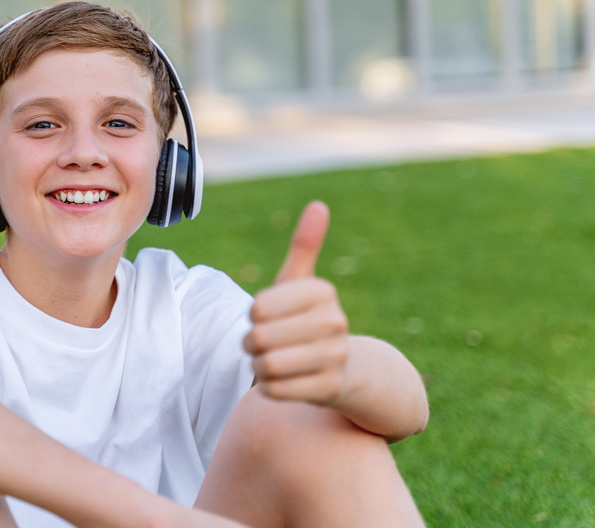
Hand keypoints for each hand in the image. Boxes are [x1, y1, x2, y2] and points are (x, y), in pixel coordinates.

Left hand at [242, 201, 349, 405]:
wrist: (342, 369)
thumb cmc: (306, 320)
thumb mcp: (301, 283)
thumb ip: (305, 245)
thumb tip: (319, 205)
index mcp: (322, 291)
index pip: (258, 307)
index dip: (253, 316)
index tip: (268, 318)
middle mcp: (334, 322)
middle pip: (259, 337)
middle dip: (252, 344)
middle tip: (265, 344)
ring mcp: (334, 357)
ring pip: (266, 365)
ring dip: (260, 366)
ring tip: (272, 361)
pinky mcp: (328, 389)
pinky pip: (275, 390)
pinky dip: (270, 387)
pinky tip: (284, 381)